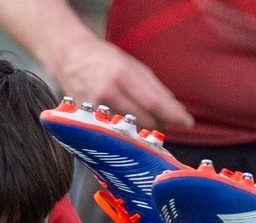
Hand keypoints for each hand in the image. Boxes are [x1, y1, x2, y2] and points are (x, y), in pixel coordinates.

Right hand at [47, 31, 192, 129]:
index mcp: (122, 75)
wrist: (67, 56)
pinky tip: (129, 122)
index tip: (188, 122)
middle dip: (161, 122)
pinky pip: (115, 132)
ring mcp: (96, 108)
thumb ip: (154, 87)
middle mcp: (108, 93)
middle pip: (146, 121)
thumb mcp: (132, 65)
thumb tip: (175, 109)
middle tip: (166, 119)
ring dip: (145, 128)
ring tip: (147, 118)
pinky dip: (127, 131)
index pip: (155, 103)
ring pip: (131, 131)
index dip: (174, 115)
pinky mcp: (87, 119)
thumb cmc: (103, 58)